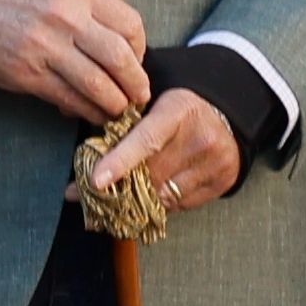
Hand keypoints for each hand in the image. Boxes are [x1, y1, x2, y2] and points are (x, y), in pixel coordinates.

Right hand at [0, 0, 150, 123]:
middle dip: (136, 85)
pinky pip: (68, 98)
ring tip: (116, 111)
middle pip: (121, 59)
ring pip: (99, 85)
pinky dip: (84, 110)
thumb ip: (85, 4)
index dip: (140, 51)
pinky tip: (87, 113)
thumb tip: (115, 39)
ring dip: (114, 104)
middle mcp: (66, 16)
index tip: (135, 64)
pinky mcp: (26, 73)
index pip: (131, 25)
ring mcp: (46, 46)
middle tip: (138, 98)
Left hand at [80, 86, 242, 215]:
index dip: (119, 162)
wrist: (229, 112)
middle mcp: (200, 139)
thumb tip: (76, 127)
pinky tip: (144, 199)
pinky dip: (157, 204)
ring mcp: (214, 164)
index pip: (146, 140)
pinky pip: (179, 205)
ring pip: (163, 196)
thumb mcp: (156, 100)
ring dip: (134, 202)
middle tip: (82, 193)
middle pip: (151, 174)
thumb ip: (124, 117)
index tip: (94, 181)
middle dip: (115, 188)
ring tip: (110, 201)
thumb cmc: (180, 107)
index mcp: (178, 111)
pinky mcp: (222, 183)